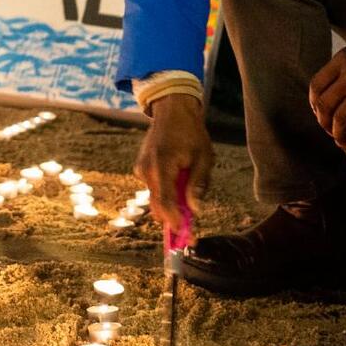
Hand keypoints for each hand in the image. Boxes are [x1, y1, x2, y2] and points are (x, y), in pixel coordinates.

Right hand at [135, 93, 212, 239]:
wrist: (172, 111)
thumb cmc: (191, 132)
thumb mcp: (204, 157)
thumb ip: (198, 184)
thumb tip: (195, 209)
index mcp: (162, 165)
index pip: (165, 202)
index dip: (175, 221)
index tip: (186, 235)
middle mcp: (146, 170)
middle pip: (158, 205)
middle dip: (173, 219)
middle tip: (192, 229)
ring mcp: (141, 169)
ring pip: (157, 198)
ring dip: (172, 202)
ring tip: (190, 186)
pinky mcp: (141, 168)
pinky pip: (155, 188)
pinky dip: (167, 191)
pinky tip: (179, 177)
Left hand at [308, 22, 345, 153]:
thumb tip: (336, 89)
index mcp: (344, 58)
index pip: (316, 86)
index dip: (314, 104)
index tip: (320, 113)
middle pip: (324, 105)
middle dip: (324, 123)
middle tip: (331, 131)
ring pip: (340, 119)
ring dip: (337, 134)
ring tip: (341, 141)